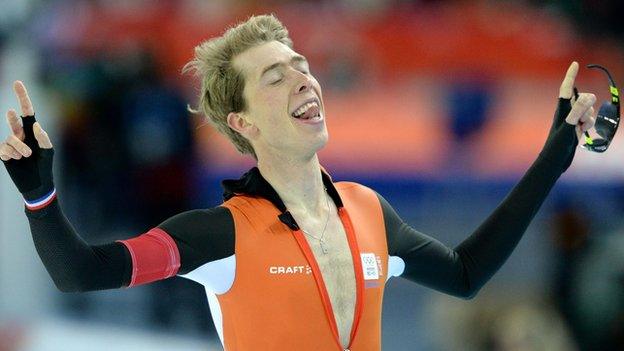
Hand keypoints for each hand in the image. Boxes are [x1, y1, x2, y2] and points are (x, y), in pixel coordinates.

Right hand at [1, 81, 55, 203]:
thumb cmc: (45, 167)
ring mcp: (12, 144)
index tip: (17, 83)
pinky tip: (16, 159)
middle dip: (12, 117)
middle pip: (13, 120)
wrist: (37, 185)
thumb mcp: (48, 152)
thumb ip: (44, 138)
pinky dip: (11, 154)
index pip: (27, 112)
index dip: (22, 98)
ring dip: (19, 148)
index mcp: (33, 132)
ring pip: (10, 139)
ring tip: (26, 156)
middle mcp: (21, 135)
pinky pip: (4, 149)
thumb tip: (36, 125)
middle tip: (11, 111)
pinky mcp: (4, 154)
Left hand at [541, 62, 595, 171]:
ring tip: (580, 128)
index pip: (566, 88)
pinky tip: (582, 132)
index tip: (575, 63)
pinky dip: (589, 124)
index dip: (570, 75)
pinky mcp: (575, 127)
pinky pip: (588, 119)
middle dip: (587, 106)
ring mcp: (571, 120)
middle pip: (583, 99)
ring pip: (588, 110)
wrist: (553, 162)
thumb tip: (589, 96)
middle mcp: (565, 112)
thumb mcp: (569, 128)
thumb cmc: (556, 146)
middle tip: (580, 120)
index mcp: (561, 109)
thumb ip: (578, 112)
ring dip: (588, 117)